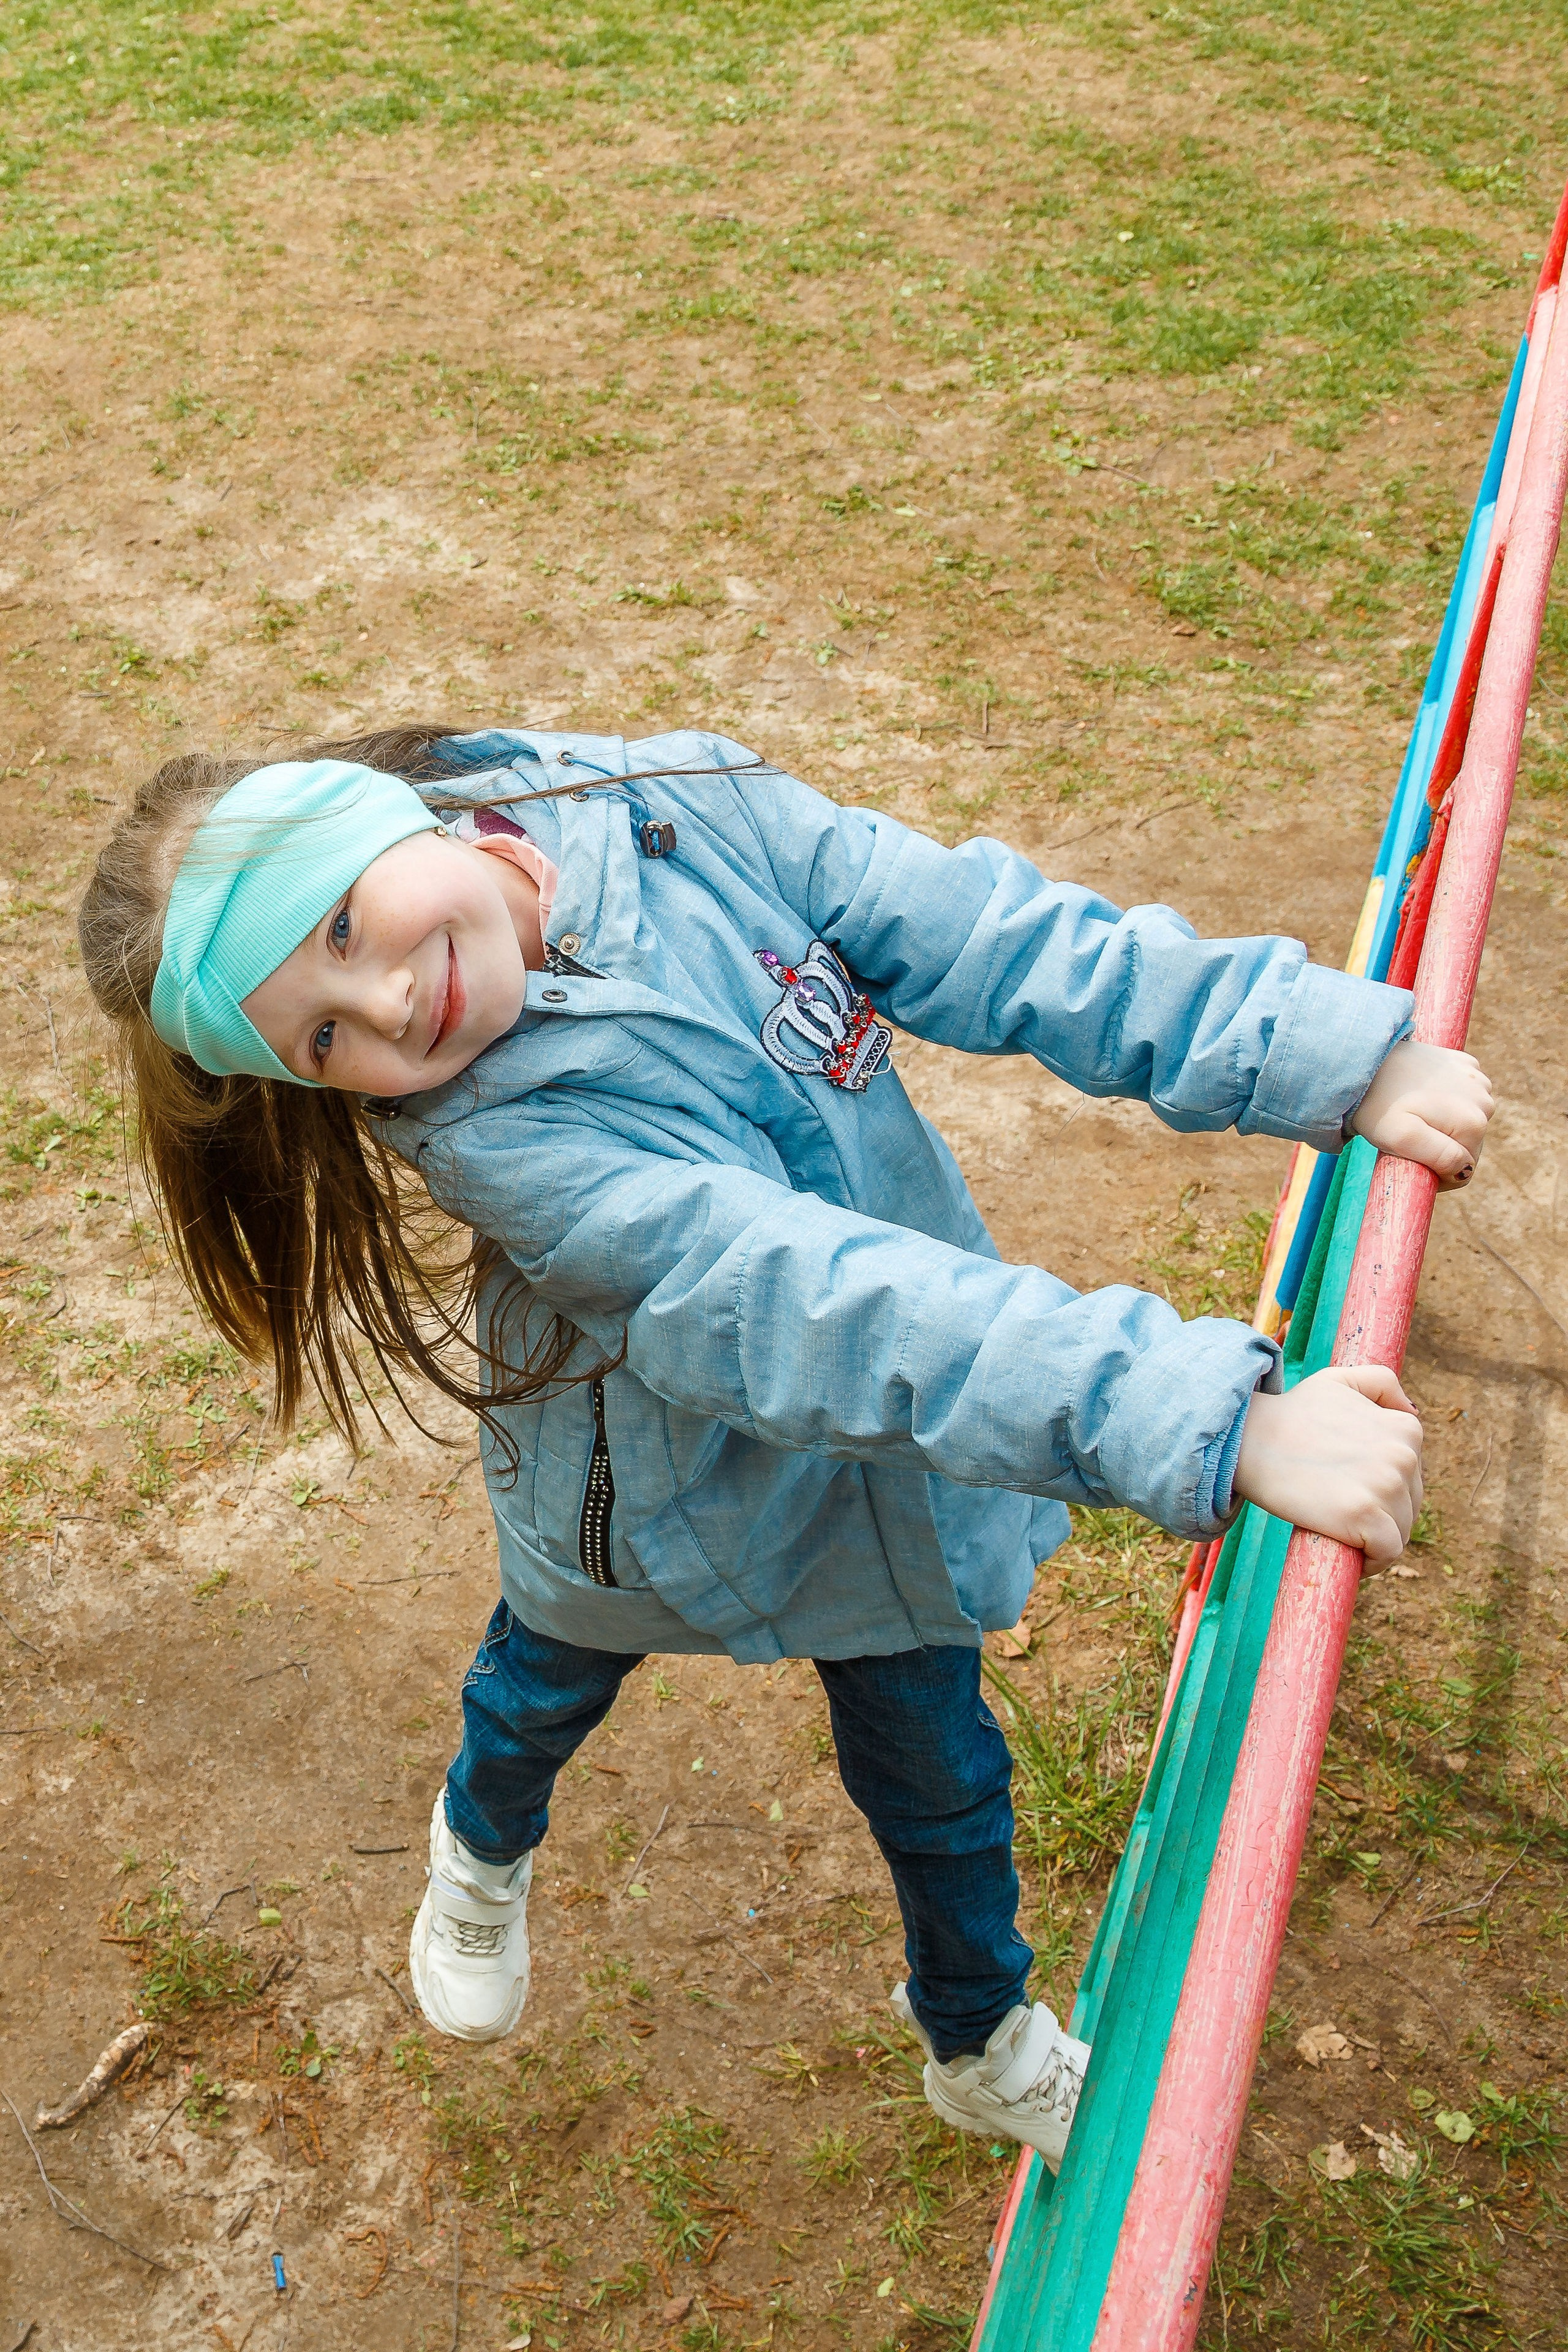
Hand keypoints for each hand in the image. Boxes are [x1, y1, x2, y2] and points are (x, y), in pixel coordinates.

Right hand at [1233, 1365, 1422, 1564]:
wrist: (1248, 1438)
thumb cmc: (1290, 1412)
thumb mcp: (1340, 1380)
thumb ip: (1383, 1384)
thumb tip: (1413, 1412)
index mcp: (1405, 1429)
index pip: (1411, 1477)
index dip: (1383, 1489)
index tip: (1353, 1492)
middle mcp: (1403, 1456)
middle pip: (1408, 1505)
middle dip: (1381, 1514)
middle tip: (1339, 1512)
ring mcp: (1386, 1486)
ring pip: (1400, 1531)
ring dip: (1376, 1539)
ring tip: (1341, 1533)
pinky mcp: (1365, 1516)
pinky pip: (1388, 1551)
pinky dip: (1373, 1561)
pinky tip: (1350, 1555)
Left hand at [1347, 1038, 1492, 1189]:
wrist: (1365, 1063)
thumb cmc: (1379, 1106)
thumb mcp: (1402, 1139)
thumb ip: (1441, 1157)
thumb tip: (1466, 1167)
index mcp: (1473, 1123)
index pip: (1463, 1169)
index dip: (1436, 1171)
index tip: (1411, 1159)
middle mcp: (1484, 1101)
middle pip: (1468, 1145)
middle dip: (1441, 1147)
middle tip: (1409, 1134)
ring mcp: (1478, 1080)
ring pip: (1467, 1121)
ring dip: (1444, 1124)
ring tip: (1415, 1112)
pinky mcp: (1467, 1065)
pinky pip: (1463, 1095)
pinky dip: (1446, 1099)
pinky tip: (1423, 1092)